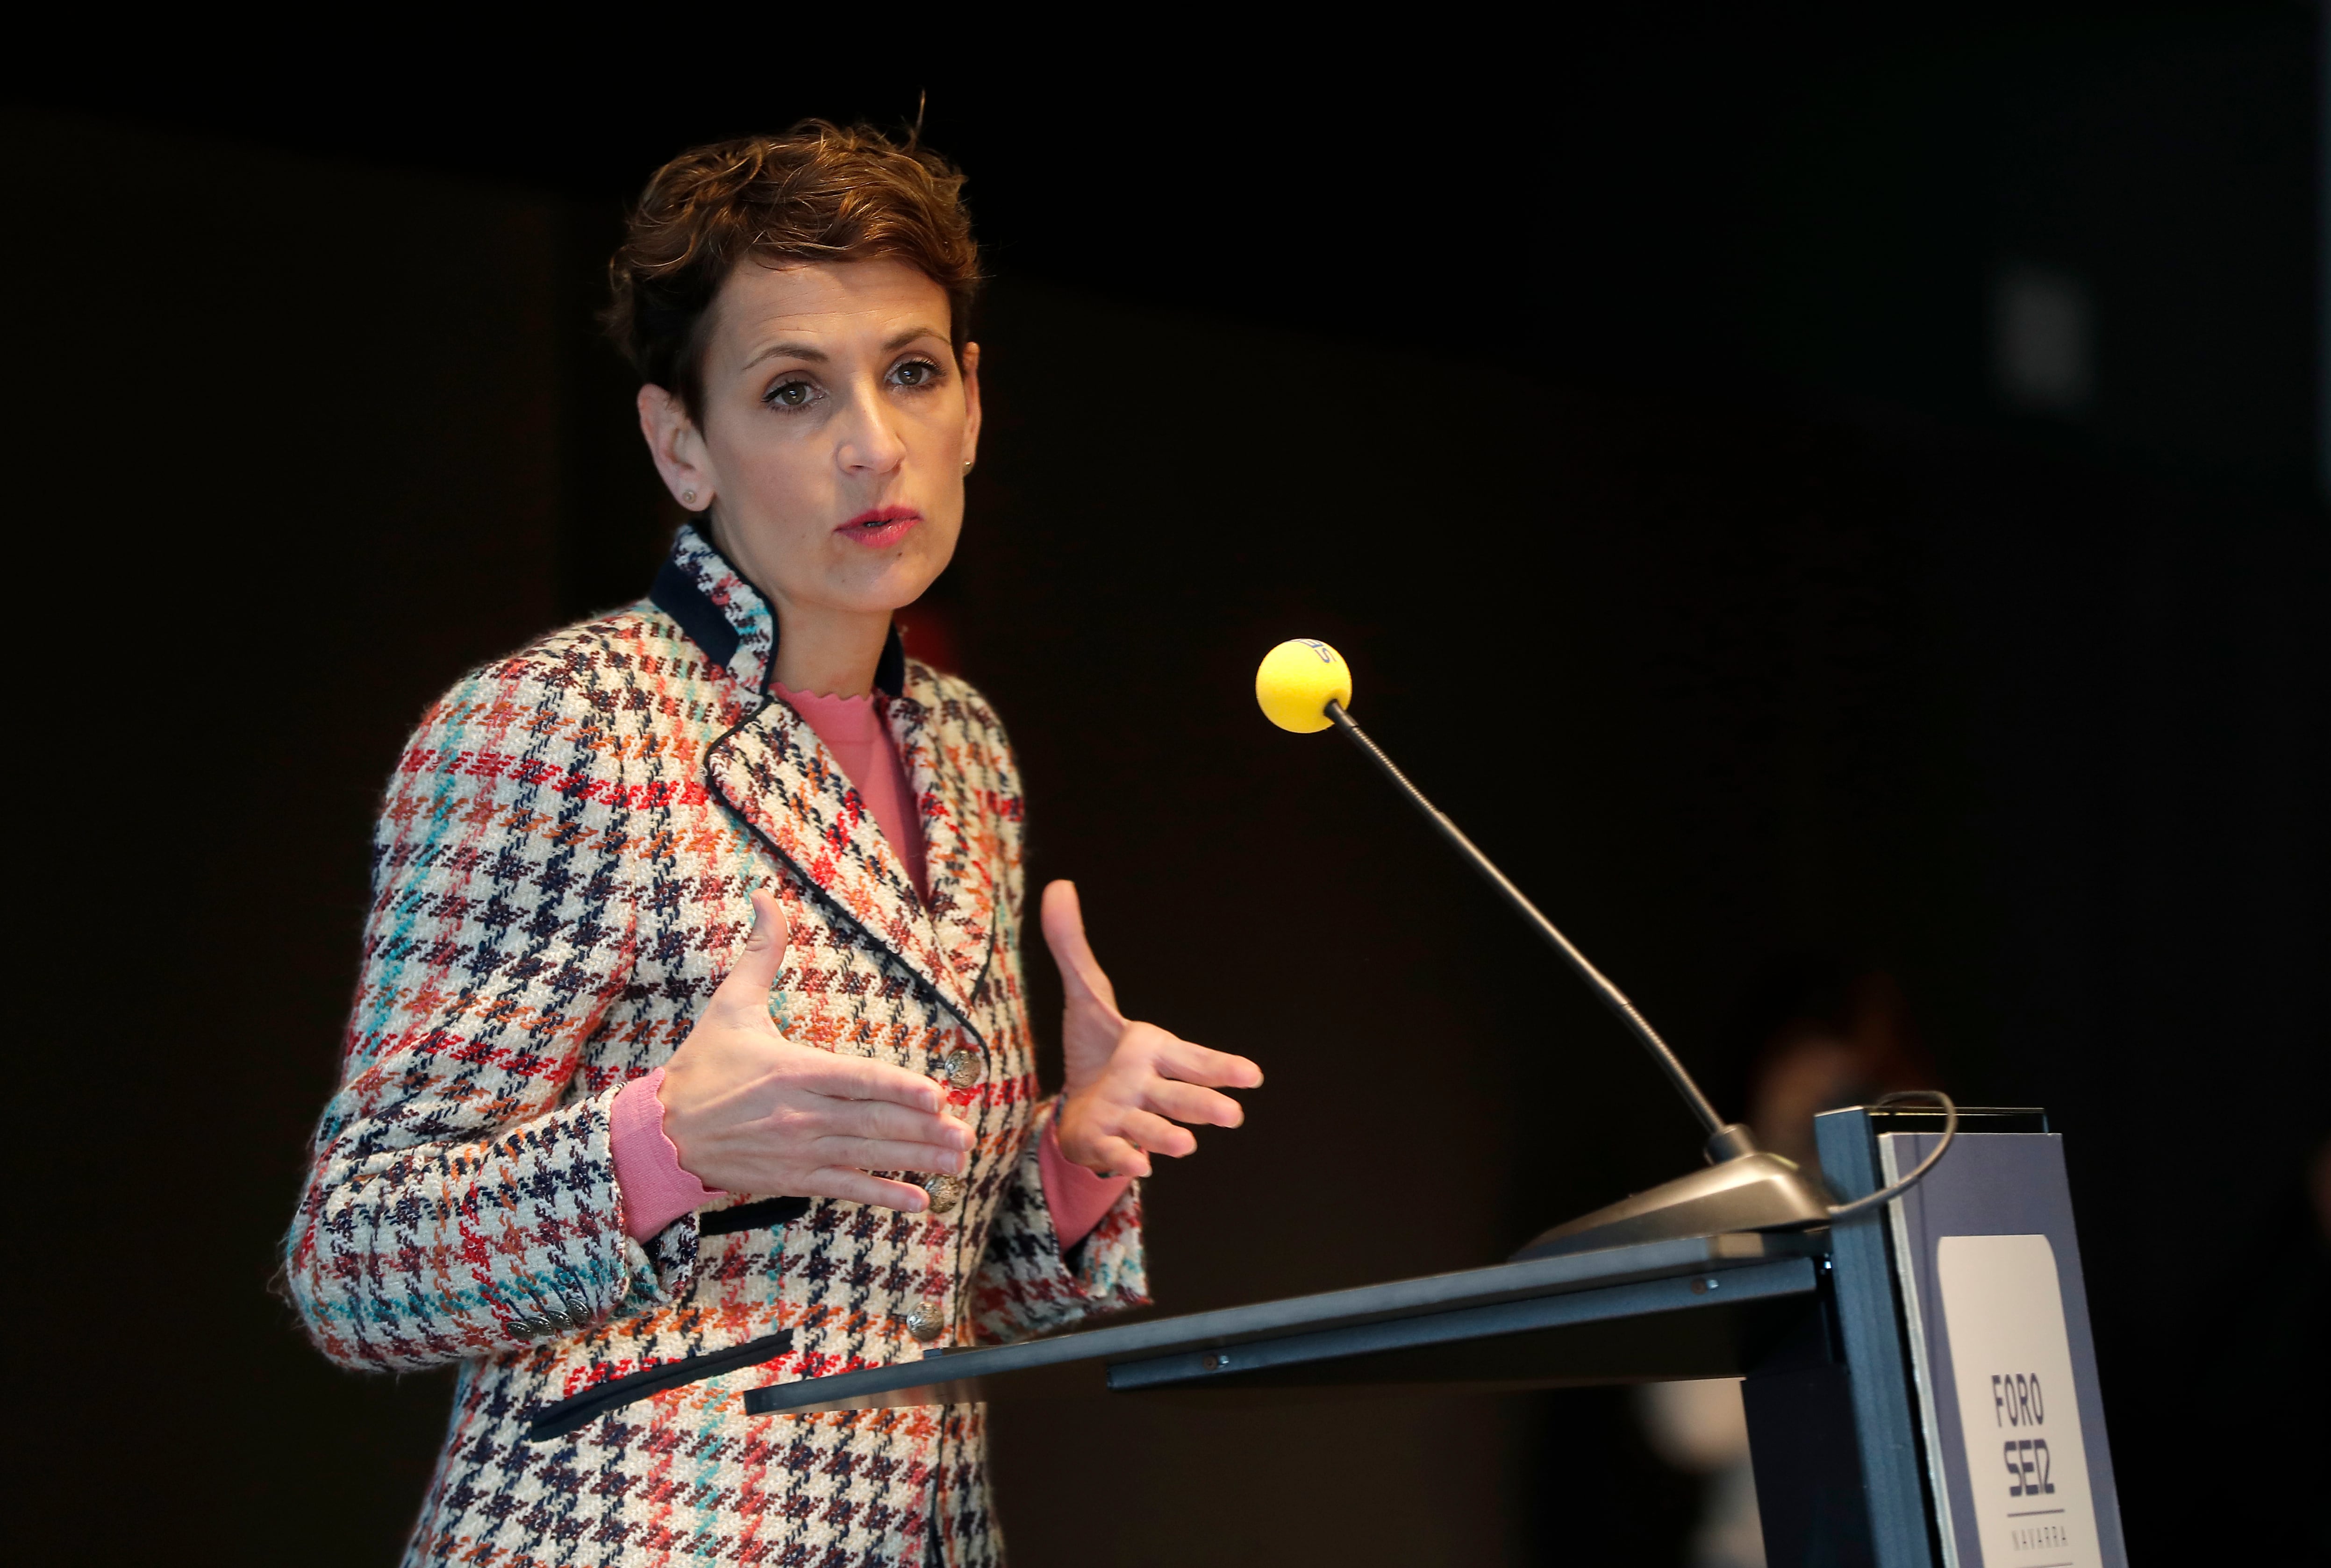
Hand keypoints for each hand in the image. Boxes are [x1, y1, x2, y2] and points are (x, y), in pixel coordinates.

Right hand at [659, 891, 971, 1210]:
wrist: (660, 1135)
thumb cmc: (701, 1066)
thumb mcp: (730, 1005)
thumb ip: (760, 953)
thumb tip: (767, 897)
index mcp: (791, 1070)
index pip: (856, 1080)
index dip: (898, 1089)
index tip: (937, 1096)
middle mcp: (800, 1114)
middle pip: (872, 1122)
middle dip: (924, 1131)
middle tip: (967, 1136)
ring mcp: (798, 1151)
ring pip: (867, 1156)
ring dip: (916, 1161)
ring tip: (958, 1161)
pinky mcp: (792, 1179)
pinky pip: (844, 1188)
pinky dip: (883, 1197)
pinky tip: (919, 1203)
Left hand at [1041, 880, 1262, 1177]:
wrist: (1078, 1099)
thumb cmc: (1096, 1047)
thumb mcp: (1083, 995)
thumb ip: (1073, 947)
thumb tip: (1058, 885)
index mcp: (1152, 1049)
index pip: (1194, 1057)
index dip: (1223, 1067)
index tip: (1254, 1076)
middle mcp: (1147, 1086)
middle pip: (1180, 1096)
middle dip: (1205, 1105)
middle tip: (1233, 1116)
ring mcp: (1128, 1117)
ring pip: (1151, 1126)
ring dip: (1168, 1136)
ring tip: (1186, 1146)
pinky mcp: (1104, 1141)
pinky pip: (1117, 1151)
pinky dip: (1126, 1159)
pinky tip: (1137, 1166)